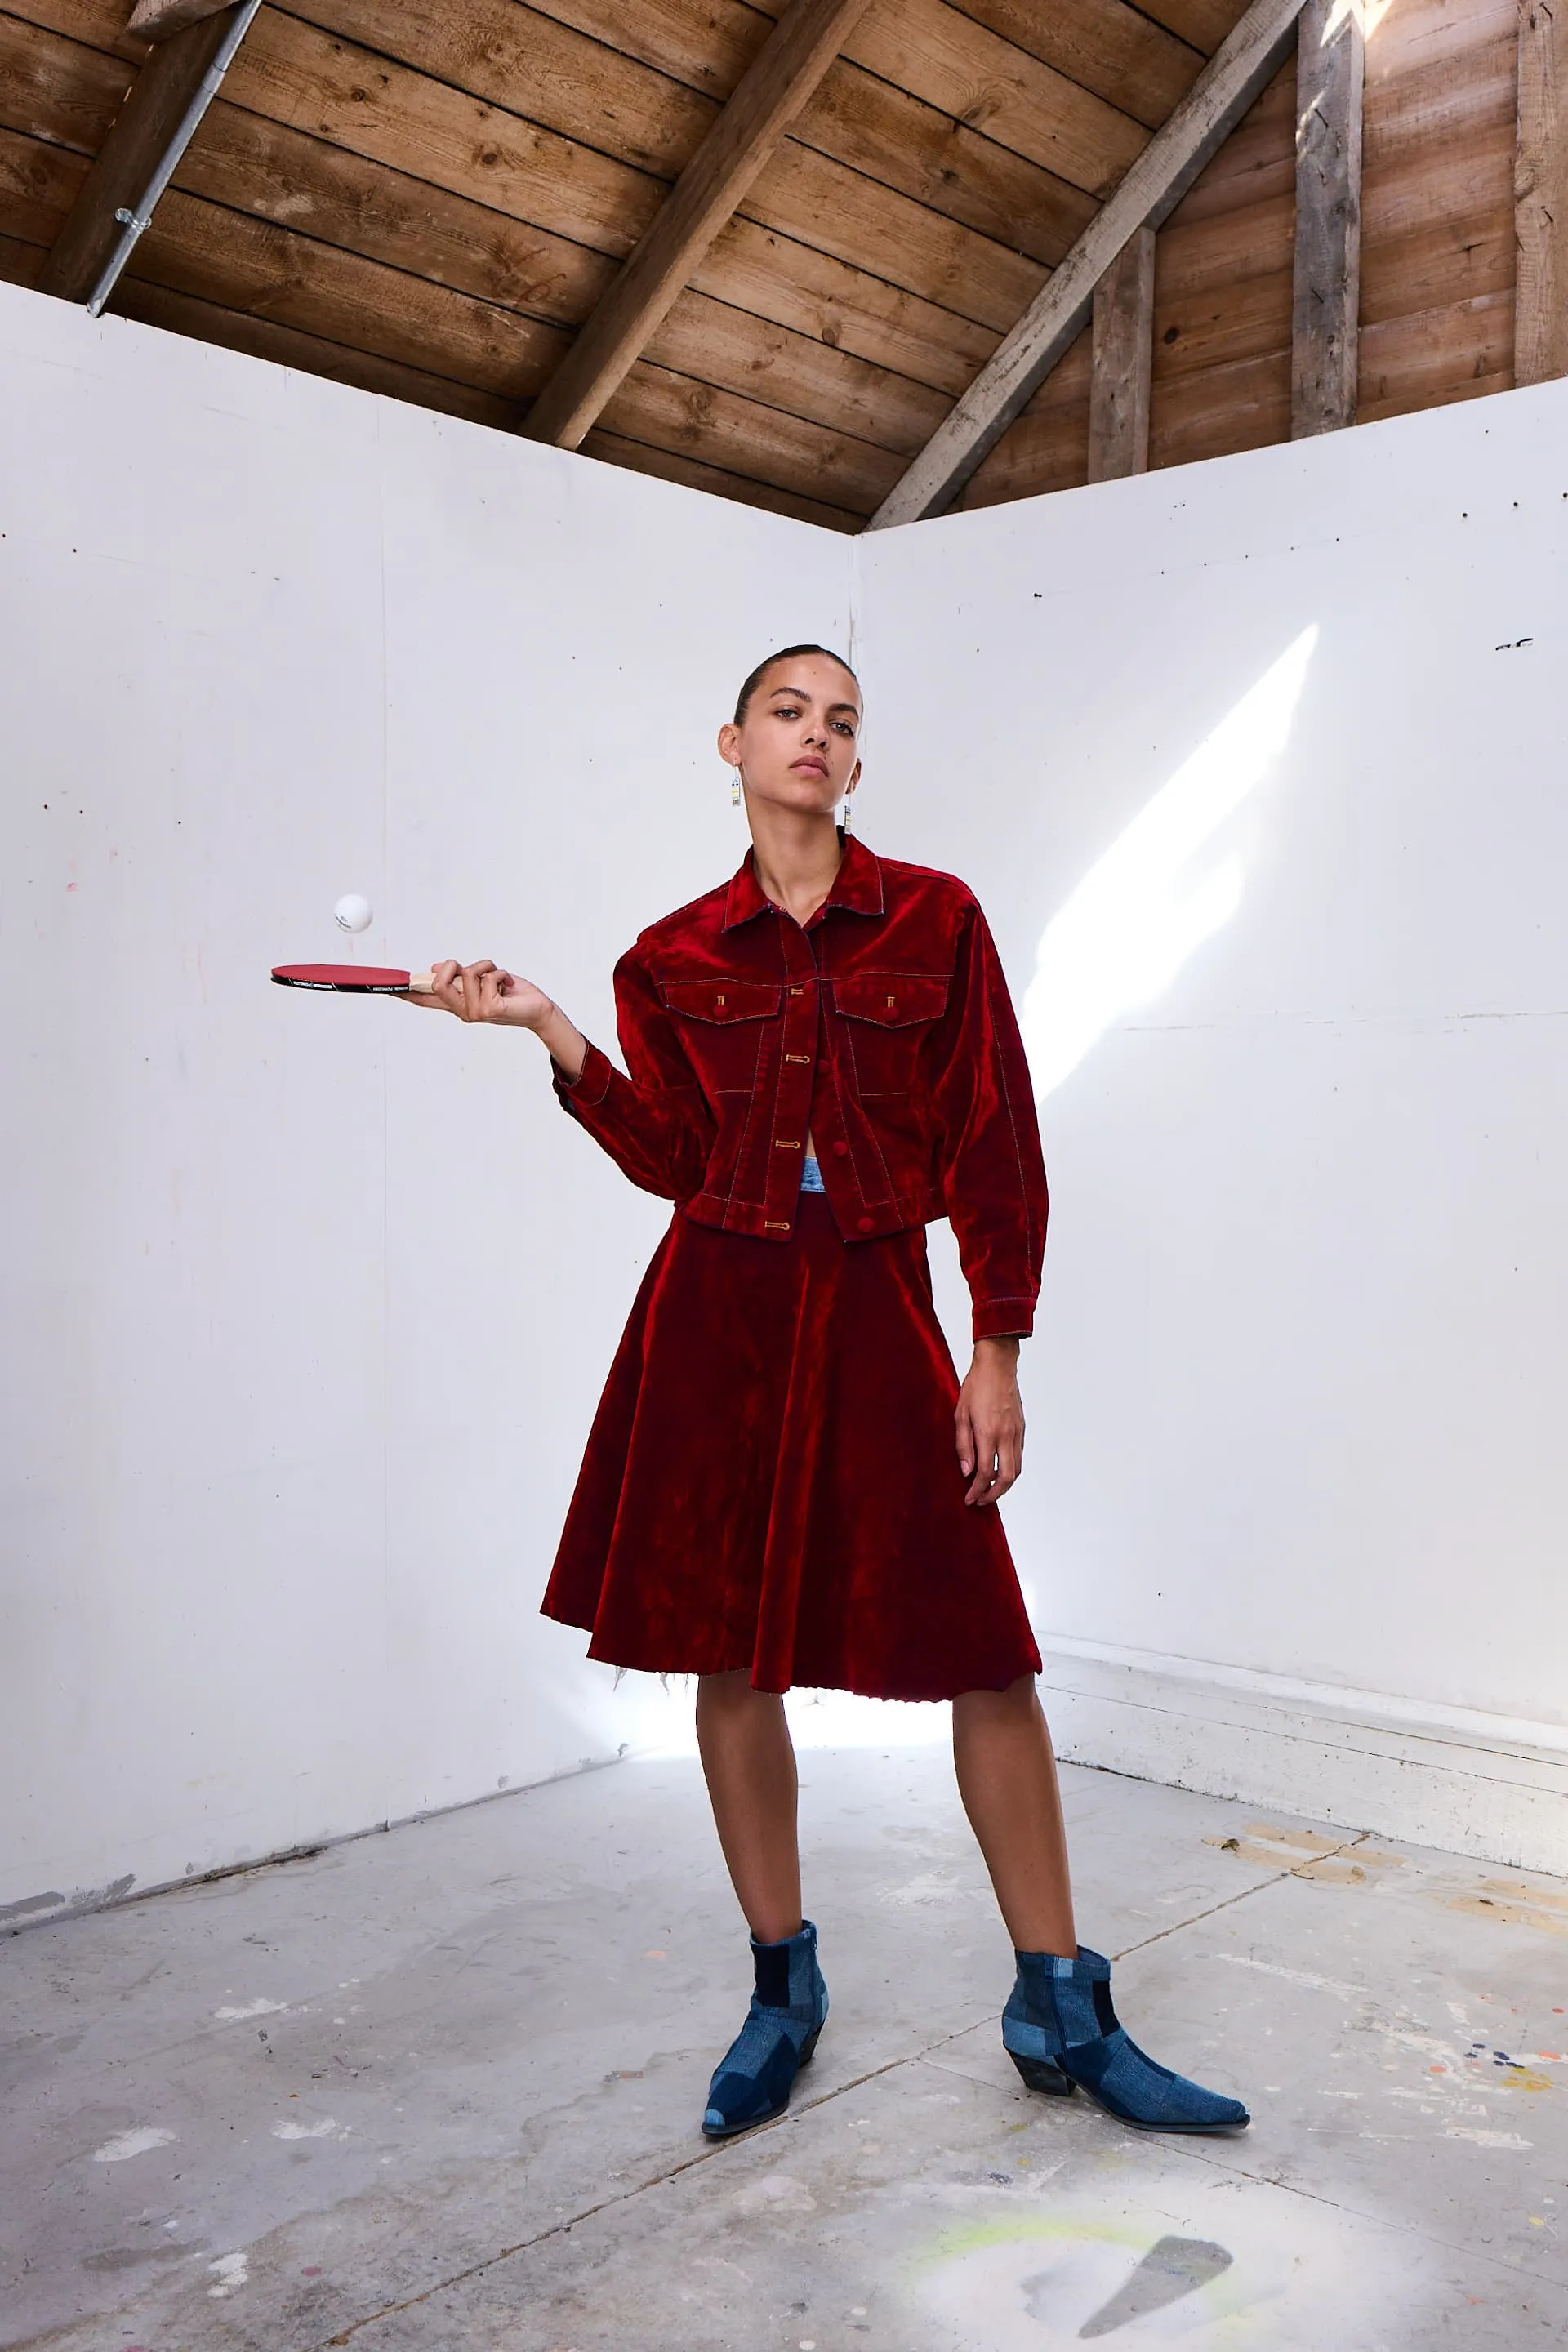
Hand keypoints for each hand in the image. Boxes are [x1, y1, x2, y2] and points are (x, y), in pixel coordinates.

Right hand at [402, 959, 553, 1027]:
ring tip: (499, 980)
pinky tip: (508, 986)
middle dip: (453, 965)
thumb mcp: (480, 981)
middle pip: (437, 983)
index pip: (424, 998)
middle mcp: (461, 1011)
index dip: (405, 991)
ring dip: (487, 968)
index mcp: (456, 1004)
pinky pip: (487, 976)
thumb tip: (436, 968)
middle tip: (472, 969)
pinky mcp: (489, 1010)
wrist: (536, 1008)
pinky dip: (500, 973)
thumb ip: (459, 977)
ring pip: (468, 973)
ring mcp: (474, 1013)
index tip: (383, 987)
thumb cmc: (509, 994)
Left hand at [955, 1337, 1023, 1506]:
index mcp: (988, 1433)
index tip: (968, 1499)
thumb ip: (963, 1445)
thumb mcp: (960, 1414)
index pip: (986, 1473)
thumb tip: (966, 1471)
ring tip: (989, 1490)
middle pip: (1006, 1478)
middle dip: (993, 1495)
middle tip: (980, 1501)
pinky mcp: (1022, 1428)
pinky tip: (999, 1470)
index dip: (977, 1491)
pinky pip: (1019, 1456)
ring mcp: (1017, 1432)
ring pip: (1017, 1470)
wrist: (998, 1365)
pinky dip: (1011, 1470)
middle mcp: (1006, 1436)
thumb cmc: (976, 1386)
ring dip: (1004, 1486)